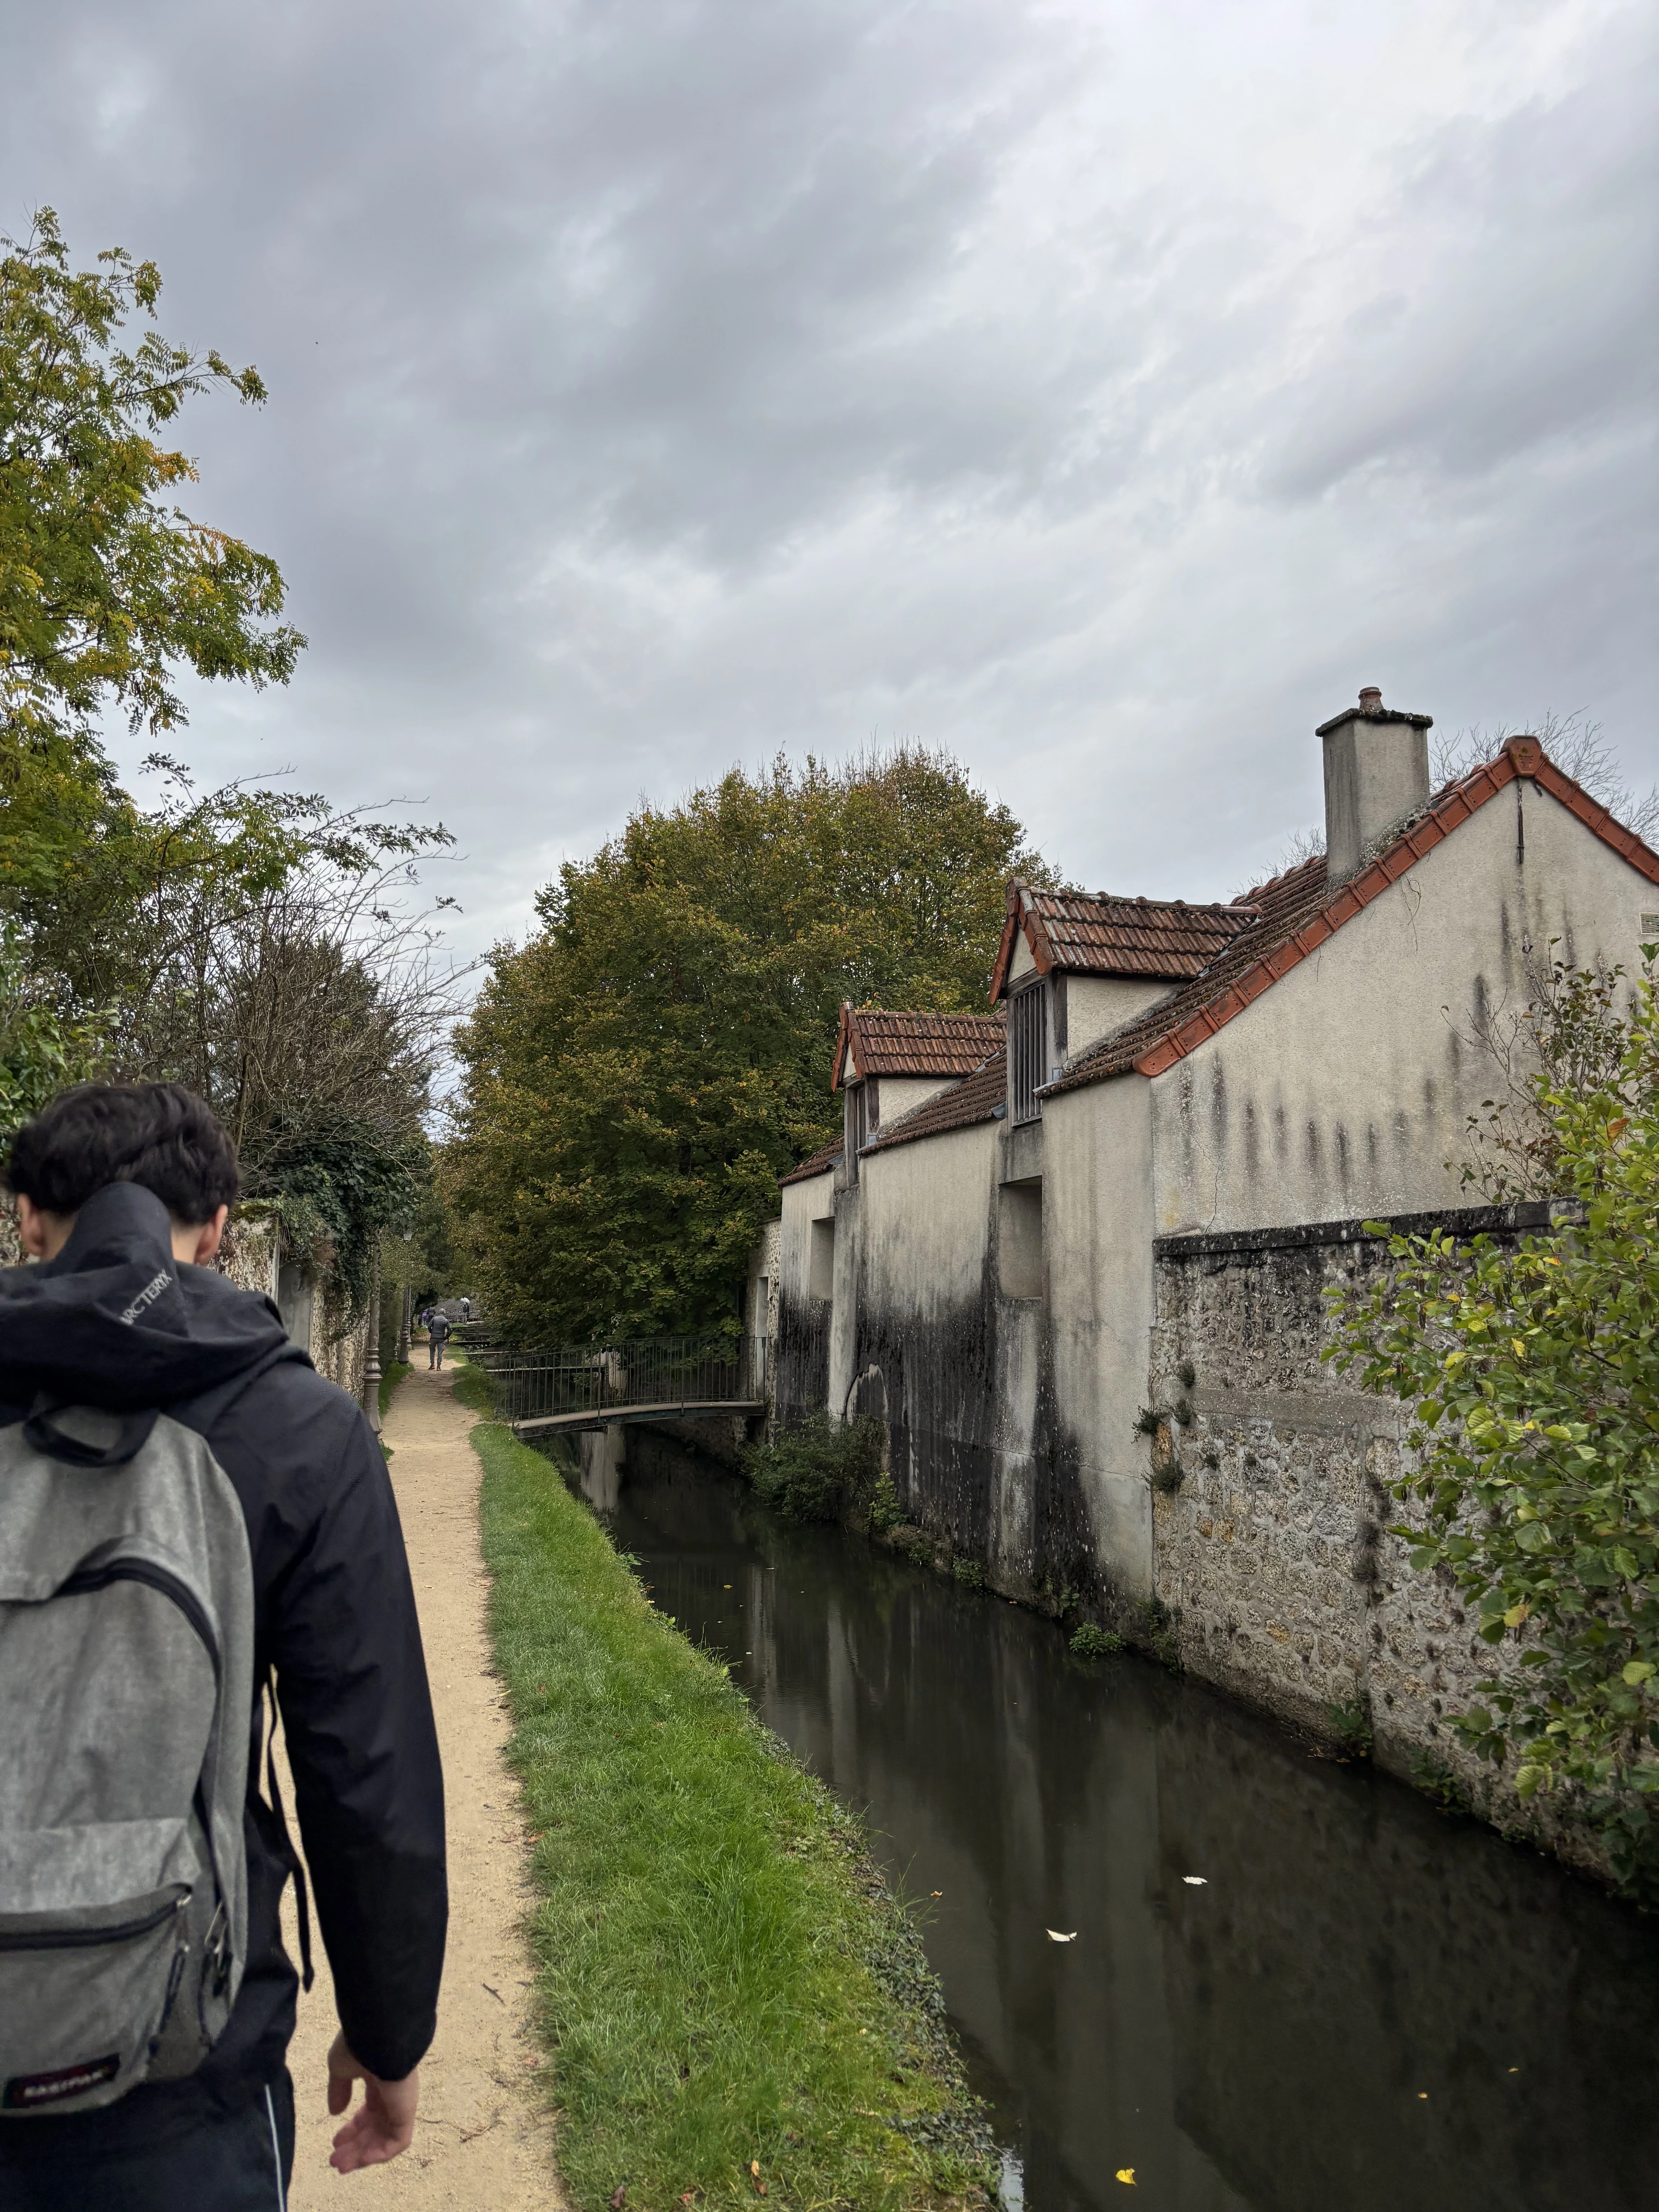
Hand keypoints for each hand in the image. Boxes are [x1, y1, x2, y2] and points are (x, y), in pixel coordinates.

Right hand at [326, 2031, 419, 2170]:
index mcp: (378, 2080)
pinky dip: (379, 2154)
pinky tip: (361, 2160)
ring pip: (384, 2138)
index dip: (352, 2129)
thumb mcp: (341, 2068)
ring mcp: (400, 2104)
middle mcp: (391, 2094)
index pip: (368, 2111)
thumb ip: (339, 2090)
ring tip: (341, 2166)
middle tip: (335, 2161)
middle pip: (374, 2128)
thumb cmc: (359, 2046)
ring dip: (363, 2155)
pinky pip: (397, 2141)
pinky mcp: (407, 2112)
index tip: (335, 2141)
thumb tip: (335, 2112)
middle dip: (354, 2146)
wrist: (379, 2034)